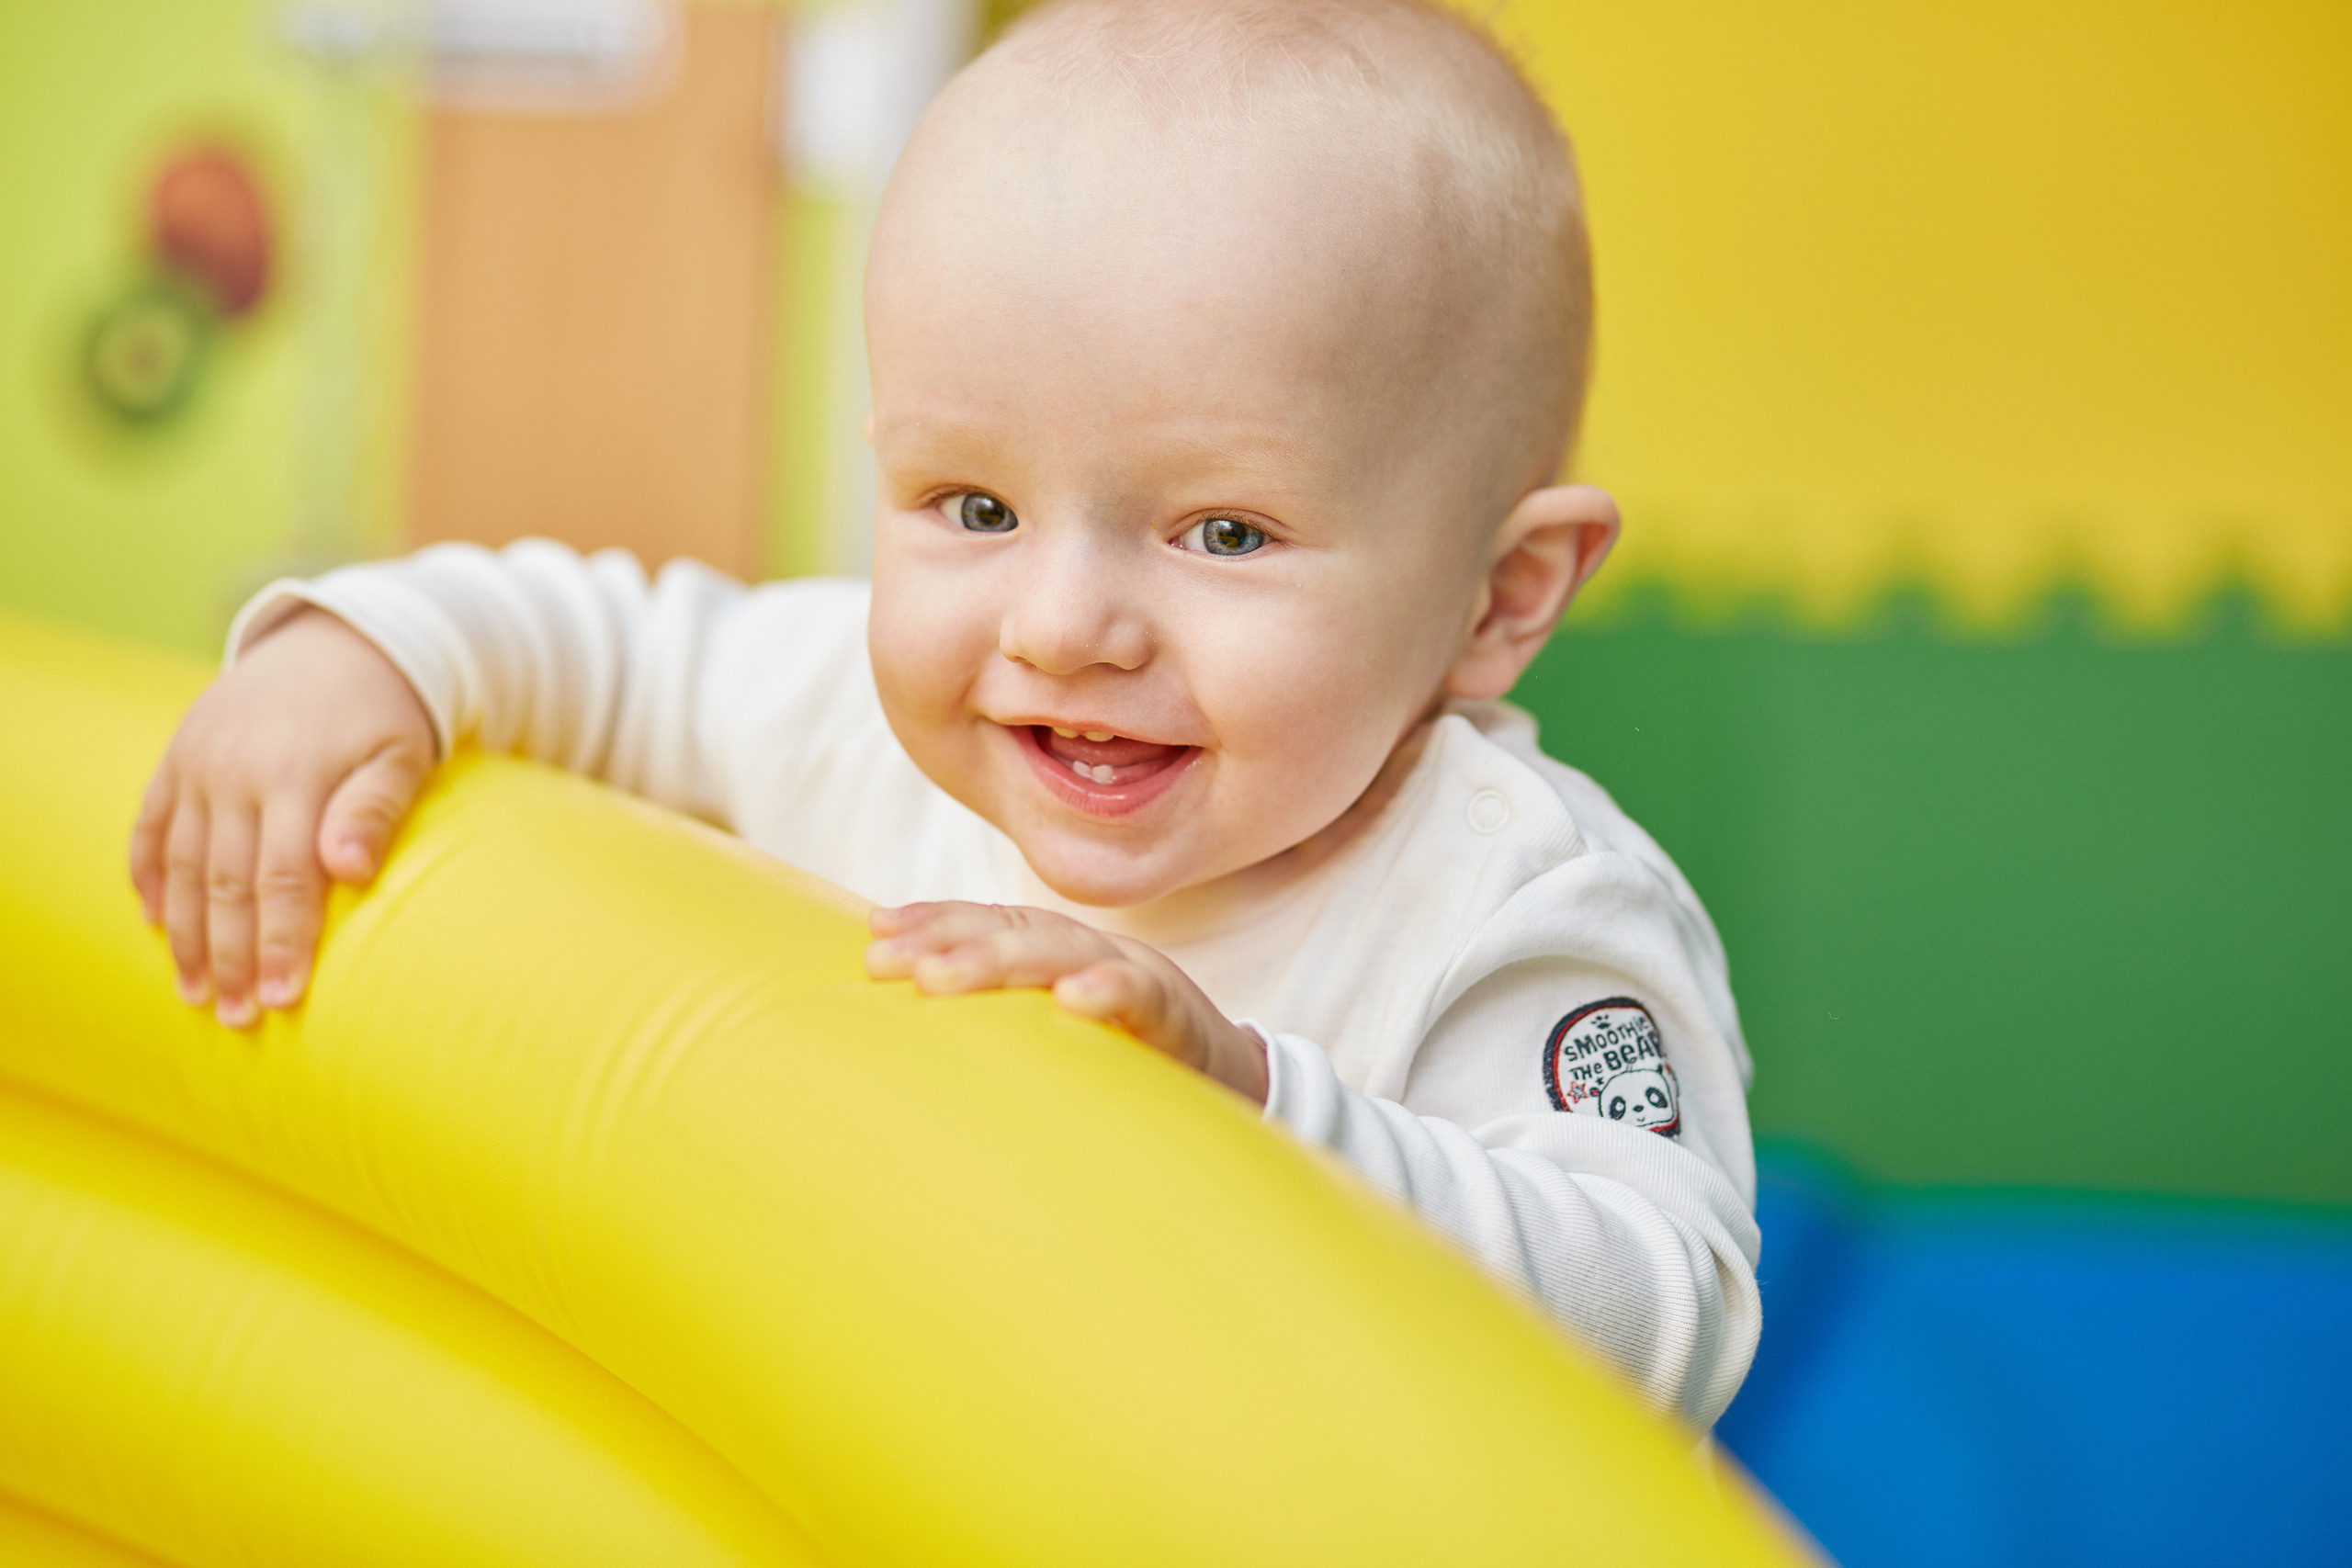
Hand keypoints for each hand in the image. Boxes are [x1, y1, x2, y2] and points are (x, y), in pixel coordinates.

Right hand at [128, 608, 436, 1028]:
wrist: (339, 639)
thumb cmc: (386, 713)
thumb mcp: (402, 755)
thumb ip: (375, 811)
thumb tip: (348, 871)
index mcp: (294, 775)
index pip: (281, 879)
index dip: (281, 943)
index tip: (284, 1000)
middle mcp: (233, 771)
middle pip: (223, 883)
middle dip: (231, 957)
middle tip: (239, 1019)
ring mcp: (197, 763)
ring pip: (180, 863)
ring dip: (184, 933)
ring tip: (196, 993)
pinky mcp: (177, 755)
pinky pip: (150, 824)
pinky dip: (147, 876)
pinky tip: (153, 923)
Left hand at [865, 902, 1269, 1104]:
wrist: (1235, 1086)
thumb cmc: (1129, 1061)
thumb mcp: (1055, 1033)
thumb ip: (1002, 1017)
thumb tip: (917, 1007)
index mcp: (1063, 954)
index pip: (994, 923)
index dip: (936, 921)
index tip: (875, 933)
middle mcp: (1096, 954)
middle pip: (1018, 932)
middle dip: (948, 940)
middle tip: (885, 962)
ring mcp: (1139, 979)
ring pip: (1068, 954)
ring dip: (1003, 960)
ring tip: (941, 977)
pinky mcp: (1180, 1020)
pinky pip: (1143, 998)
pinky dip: (1108, 992)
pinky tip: (1072, 1000)